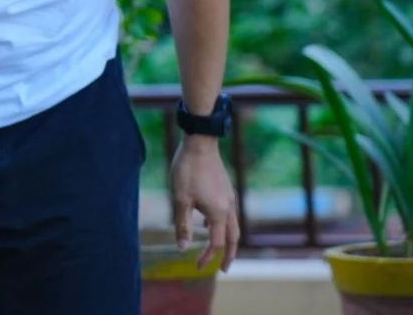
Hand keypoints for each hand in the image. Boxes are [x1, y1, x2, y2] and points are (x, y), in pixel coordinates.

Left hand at [171, 136, 239, 270]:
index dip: (207, 258)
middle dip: (228, 255)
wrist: (200, 143)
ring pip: (232, 225)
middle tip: (223, 269)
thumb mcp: (180, 200)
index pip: (216, 244)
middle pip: (232, 238)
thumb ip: (183, 225)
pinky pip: (227, 213)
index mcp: (218, 213)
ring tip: (216, 248)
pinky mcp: (225, 188)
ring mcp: (229, 197)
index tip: (196, 267)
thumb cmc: (187, 171)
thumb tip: (183, 249)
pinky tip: (207, 221)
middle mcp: (228, 207)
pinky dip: (221, 224)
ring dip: (226, 239)